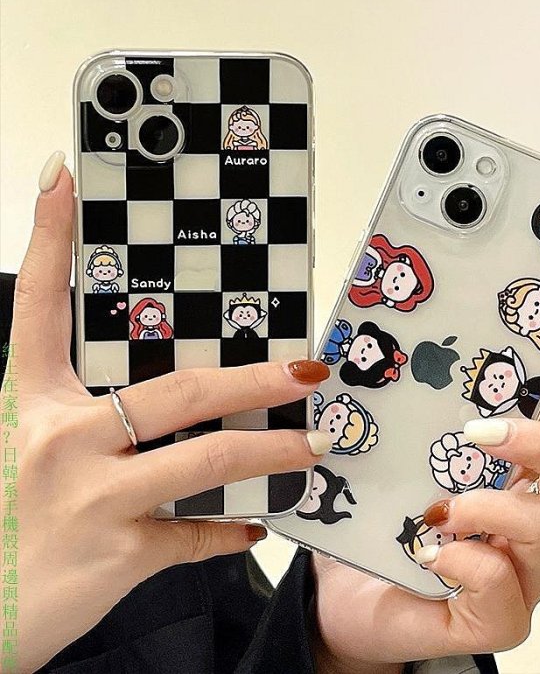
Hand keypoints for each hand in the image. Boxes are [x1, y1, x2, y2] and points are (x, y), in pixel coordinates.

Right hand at [7, 153, 331, 670]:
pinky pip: (196, 535)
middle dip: (253, 378)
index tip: (64, 179)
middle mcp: (61, 441)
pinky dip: (232, 530)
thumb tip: (156, 405)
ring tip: (316, 442)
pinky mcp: (119, 555)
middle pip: (177, 390)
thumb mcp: (25, 453)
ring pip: (208, 460)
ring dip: (273, 451)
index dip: (50, 240)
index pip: (38, 307)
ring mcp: (93, 499)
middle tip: (305, 369)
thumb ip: (85, 422)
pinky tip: (257, 523)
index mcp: (30, 404)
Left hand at [313, 306, 539, 672]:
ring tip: (439, 507)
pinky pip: (507, 594)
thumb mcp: (391, 452)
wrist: (343, 595)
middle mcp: (526, 514)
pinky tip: (430, 552)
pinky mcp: (495, 617)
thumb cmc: (375, 519)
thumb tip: (395, 343)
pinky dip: (468, 562)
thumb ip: (406, 409)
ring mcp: (519, 569)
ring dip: (492, 506)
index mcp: (510, 469)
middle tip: (480, 433)